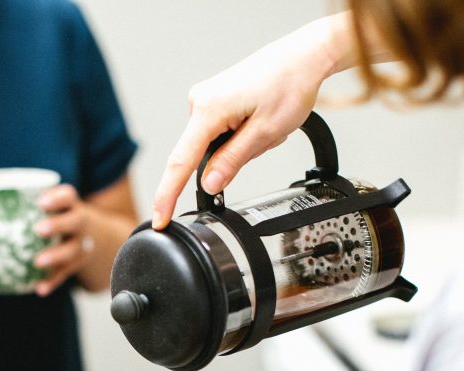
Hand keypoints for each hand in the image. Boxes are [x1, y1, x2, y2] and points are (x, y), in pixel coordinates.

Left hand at [32, 184, 95, 296]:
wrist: (87, 235)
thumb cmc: (48, 215)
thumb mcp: (42, 204)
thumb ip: (10, 202)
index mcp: (68, 204)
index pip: (68, 195)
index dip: (57, 197)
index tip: (40, 202)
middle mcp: (79, 222)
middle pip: (74, 221)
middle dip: (58, 225)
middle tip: (39, 230)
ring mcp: (81, 243)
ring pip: (73, 250)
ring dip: (56, 255)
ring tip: (38, 261)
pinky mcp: (78, 263)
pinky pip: (66, 273)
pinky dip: (53, 280)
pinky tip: (39, 289)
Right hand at [151, 17, 343, 227]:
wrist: (303, 58)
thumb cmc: (289, 86)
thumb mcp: (264, 133)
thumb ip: (232, 161)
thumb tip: (208, 184)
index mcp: (208, 109)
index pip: (180, 162)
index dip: (168, 195)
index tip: (160, 218)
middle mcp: (199, 101)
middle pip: (201, 154)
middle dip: (234, 157)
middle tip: (265, 139)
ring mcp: (205, 98)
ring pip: (214, 144)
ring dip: (241, 145)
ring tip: (266, 125)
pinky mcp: (213, 98)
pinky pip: (219, 131)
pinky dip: (240, 134)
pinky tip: (258, 119)